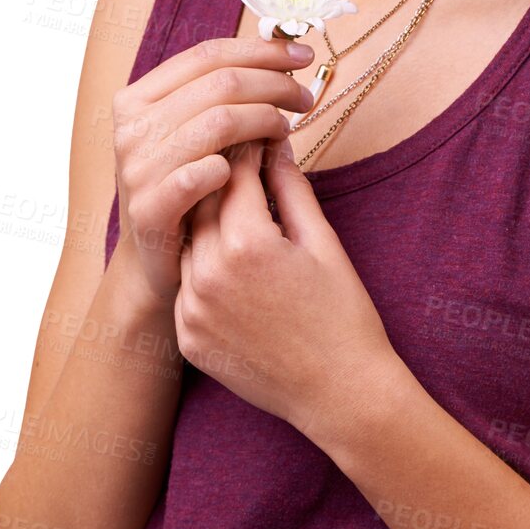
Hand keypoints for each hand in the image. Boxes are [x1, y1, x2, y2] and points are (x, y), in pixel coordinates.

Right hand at [109, 36, 316, 307]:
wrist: (154, 261)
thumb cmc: (185, 188)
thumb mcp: (191, 133)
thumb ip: (218, 95)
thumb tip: (279, 54)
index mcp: (138, 97)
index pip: (207, 55)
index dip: (261, 50)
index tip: (302, 56)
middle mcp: (131, 127)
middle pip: (220, 84)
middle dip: (274, 85)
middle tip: (305, 99)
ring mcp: (136, 167)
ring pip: (219, 122)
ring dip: (265, 121)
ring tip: (288, 130)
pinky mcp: (150, 208)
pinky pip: (203, 174)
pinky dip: (238, 166)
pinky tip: (259, 166)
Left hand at [174, 131, 402, 446]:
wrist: (339, 393)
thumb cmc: (343, 316)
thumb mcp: (323, 243)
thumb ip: (292, 190)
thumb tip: (275, 148)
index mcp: (248, 244)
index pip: (234, 174)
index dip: (248, 148)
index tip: (258, 135)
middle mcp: (208, 274)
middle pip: (203, 202)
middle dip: (222, 176)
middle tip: (241, 159)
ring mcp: (192, 309)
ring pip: (189, 241)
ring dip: (208, 219)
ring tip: (233, 207)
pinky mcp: (188, 336)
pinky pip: (186, 283)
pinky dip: (202, 264)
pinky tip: (226, 257)